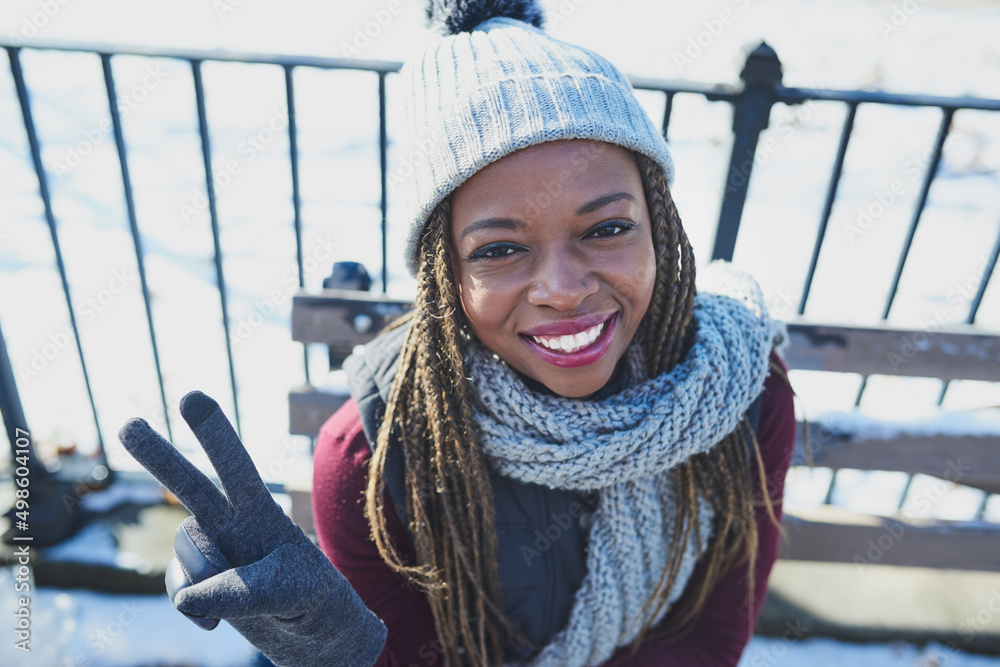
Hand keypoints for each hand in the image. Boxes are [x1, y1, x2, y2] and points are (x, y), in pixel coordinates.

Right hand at [119, 390, 386, 666]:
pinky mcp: (198, 581)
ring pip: (184, 551)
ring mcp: (211, 550)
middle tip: (128, 424)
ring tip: (240, 593)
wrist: (309, 630)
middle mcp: (230, 520)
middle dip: (157, 456)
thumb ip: (242, 591)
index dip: (214, 434)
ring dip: (204, 577)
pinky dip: (194, 608)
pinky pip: (178, 590)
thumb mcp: (293, 590)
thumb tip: (187, 598)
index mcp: (261, 509)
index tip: (192, 398)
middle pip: (188, 485)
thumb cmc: (312, 597)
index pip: (235, 465)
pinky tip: (214, 622)